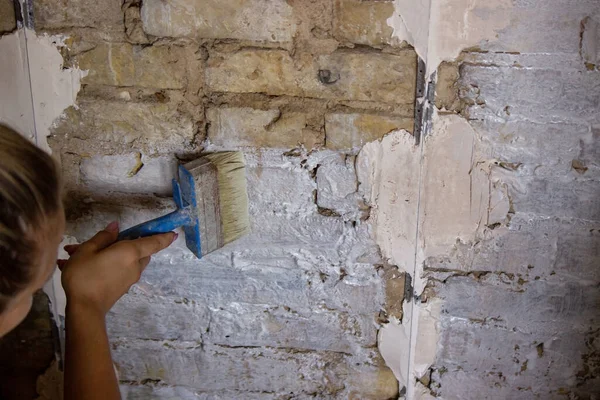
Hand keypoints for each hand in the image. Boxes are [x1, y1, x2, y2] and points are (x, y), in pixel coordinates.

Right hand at [58, 221, 176, 315]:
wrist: (84, 309)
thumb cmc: (84, 276)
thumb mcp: (87, 250)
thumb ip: (103, 237)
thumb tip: (116, 227)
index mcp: (130, 252)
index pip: (154, 242)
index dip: (164, 237)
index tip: (173, 234)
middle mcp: (135, 265)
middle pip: (140, 251)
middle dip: (128, 244)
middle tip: (106, 241)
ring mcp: (130, 279)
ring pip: (128, 261)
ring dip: (113, 255)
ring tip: (82, 253)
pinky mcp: (122, 288)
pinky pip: (120, 271)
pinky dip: (109, 266)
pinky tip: (84, 266)